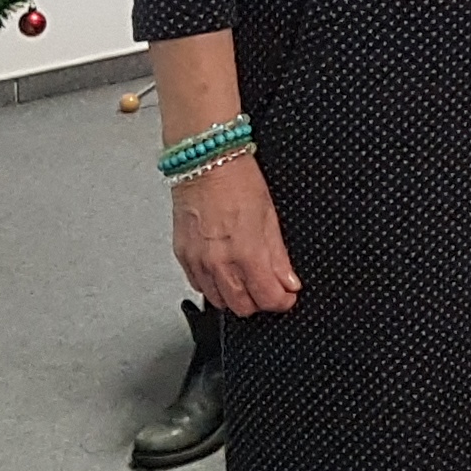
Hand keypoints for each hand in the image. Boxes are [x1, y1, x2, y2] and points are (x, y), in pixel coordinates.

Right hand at [171, 155, 299, 316]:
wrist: (205, 162)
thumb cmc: (238, 180)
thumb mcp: (270, 217)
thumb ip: (278, 257)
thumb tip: (288, 282)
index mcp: (245, 253)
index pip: (267, 298)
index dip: (282, 301)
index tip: (287, 295)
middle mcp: (218, 263)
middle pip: (242, 307)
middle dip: (260, 301)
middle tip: (269, 287)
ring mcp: (197, 262)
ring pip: (219, 301)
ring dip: (236, 297)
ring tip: (248, 279)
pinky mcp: (182, 256)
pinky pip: (199, 286)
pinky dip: (214, 286)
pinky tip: (225, 271)